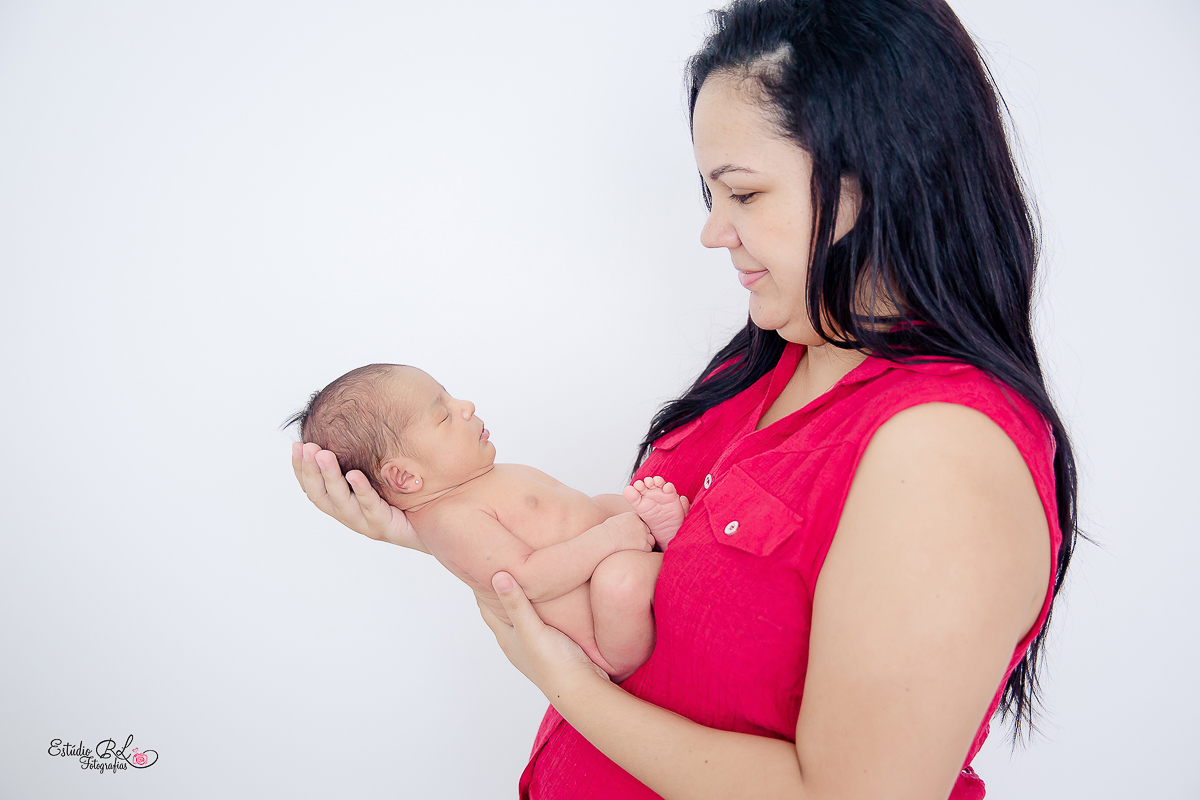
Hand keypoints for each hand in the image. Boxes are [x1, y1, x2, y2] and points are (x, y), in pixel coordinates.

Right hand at [291, 441, 428, 553]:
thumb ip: (366, 449)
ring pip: (342, 503)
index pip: (313, 487)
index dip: (301, 469)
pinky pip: (371, 508)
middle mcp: (351, 514)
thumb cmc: (407, 492)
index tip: (296, 447)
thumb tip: (354, 412)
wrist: (437, 519)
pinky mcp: (386, 527)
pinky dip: (361, 491)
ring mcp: (367, 522)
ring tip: (324, 455)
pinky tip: (354, 474)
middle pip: (321, 496)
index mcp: (344, 502)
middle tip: (307, 448)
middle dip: (311, 471)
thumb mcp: (380, 468)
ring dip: (330, 477)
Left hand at [478, 572, 610, 696]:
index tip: (482, 566)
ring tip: (528, 575)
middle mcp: (517, 641)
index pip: (486, 607)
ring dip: (524, 599)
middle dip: (502, 590)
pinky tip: (552, 598)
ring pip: (524, 616)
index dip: (482, 588)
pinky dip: (542, 608)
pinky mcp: (554, 644)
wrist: (581, 688)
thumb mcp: (531, 629)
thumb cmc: (553, 663)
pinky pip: (543, 620)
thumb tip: (497, 576)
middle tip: (504, 564)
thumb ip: (515, 604)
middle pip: (504, 610)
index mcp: (506, 637)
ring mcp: (535, 644)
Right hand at [601, 512, 656, 554]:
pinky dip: (644, 552)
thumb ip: (625, 522)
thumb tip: (624, 526)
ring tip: (635, 549)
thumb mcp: (615, 521)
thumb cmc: (605, 533)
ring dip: (646, 544)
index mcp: (634, 516)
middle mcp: (641, 524)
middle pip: (648, 531)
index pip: (642, 521)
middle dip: (644, 536)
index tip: (633, 533)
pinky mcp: (645, 546)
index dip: (639, 528)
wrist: (604, 541)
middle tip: (635, 542)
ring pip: (651, 540)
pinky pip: (649, 549)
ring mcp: (644, 535)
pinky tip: (635, 553)